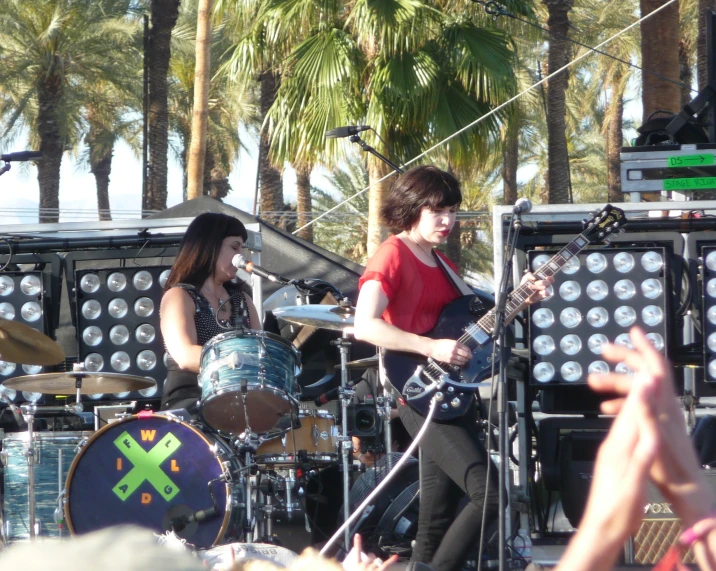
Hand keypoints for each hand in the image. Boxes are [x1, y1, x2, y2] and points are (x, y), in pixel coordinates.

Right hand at [342, 534, 397, 570]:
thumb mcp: (350, 570)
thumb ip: (349, 567)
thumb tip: (343, 563)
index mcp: (356, 565)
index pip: (357, 552)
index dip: (357, 543)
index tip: (358, 534)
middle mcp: (364, 565)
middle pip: (371, 556)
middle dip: (372, 559)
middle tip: (371, 566)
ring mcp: (371, 569)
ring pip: (377, 562)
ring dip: (377, 566)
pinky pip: (385, 565)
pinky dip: (391, 561)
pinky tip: (396, 557)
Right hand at [426, 338, 471, 365]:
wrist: (432, 348)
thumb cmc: (441, 343)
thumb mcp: (450, 341)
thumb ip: (457, 345)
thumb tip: (464, 349)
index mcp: (455, 343)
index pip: (466, 348)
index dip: (469, 351)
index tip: (470, 352)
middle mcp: (455, 349)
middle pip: (465, 354)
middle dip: (469, 356)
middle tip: (470, 357)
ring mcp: (452, 355)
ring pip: (462, 359)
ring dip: (466, 360)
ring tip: (466, 360)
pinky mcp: (449, 360)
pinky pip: (458, 363)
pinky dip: (461, 363)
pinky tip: (462, 362)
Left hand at [519, 272, 552, 305]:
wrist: (521, 293)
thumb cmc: (525, 284)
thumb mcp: (526, 277)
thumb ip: (529, 275)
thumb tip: (534, 278)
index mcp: (542, 280)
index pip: (550, 279)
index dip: (550, 278)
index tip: (546, 277)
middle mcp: (544, 286)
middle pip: (548, 283)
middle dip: (542, 282)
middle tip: (535, 283)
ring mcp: (543, 291)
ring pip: (545, 288)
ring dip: (539, 287)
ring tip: (530, 287)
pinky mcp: (542, 297)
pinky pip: (546, 295)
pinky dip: (545, 293)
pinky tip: (541, 292)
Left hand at [555, 376, 658, 570]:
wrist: (599, 531)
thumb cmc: (616, 513)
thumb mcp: (632, 488)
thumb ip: (640, 462)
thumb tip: (651, 438)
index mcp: (618, 451)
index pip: (633, 416)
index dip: (643, 394)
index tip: (651, 373)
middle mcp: (612, 448)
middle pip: (627, 414)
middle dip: (637, 391)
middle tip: (647, 370)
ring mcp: (611, 454)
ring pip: (624, 422)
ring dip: (633, 404)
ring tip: (640, 388)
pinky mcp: (613, 462)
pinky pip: (623, 434)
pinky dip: (631, 422)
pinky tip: (632, 422)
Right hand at [588, 327, 714, 526]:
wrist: (684, 486)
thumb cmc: (669, 465)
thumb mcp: (653, 433)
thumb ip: (646, 406)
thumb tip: (642, 379)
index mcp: (663, 403)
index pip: (655, 366)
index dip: (644, 346)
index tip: (633, 331)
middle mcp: (663, 404)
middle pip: (643, 373)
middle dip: (624, 359)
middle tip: (604, 352)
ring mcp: (660, 414)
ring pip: (637, 389)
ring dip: (616, 383)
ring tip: (594, 384)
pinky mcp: (656, 425)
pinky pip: (636, 405)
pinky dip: (621, 402)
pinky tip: (608, 408)